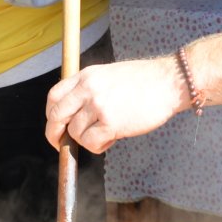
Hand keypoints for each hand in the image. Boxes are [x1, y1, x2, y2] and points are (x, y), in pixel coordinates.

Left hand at [45, 58, 191, 153]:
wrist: (169, 82)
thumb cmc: (144, 81)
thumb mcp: (109, 75)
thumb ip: (89, 90)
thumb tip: (75, 116)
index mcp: (86, 76)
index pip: (54, 96)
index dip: (51, 115)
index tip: (56, 126)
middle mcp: (88, 89)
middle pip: (56, 116)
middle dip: (55, 135)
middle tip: (61, 145)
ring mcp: (98, 105)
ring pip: (75, 133)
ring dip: (87, 140)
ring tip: (107, 134)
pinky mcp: (111, 122)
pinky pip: (91, 143)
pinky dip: (98, 147)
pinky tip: (111, 139)